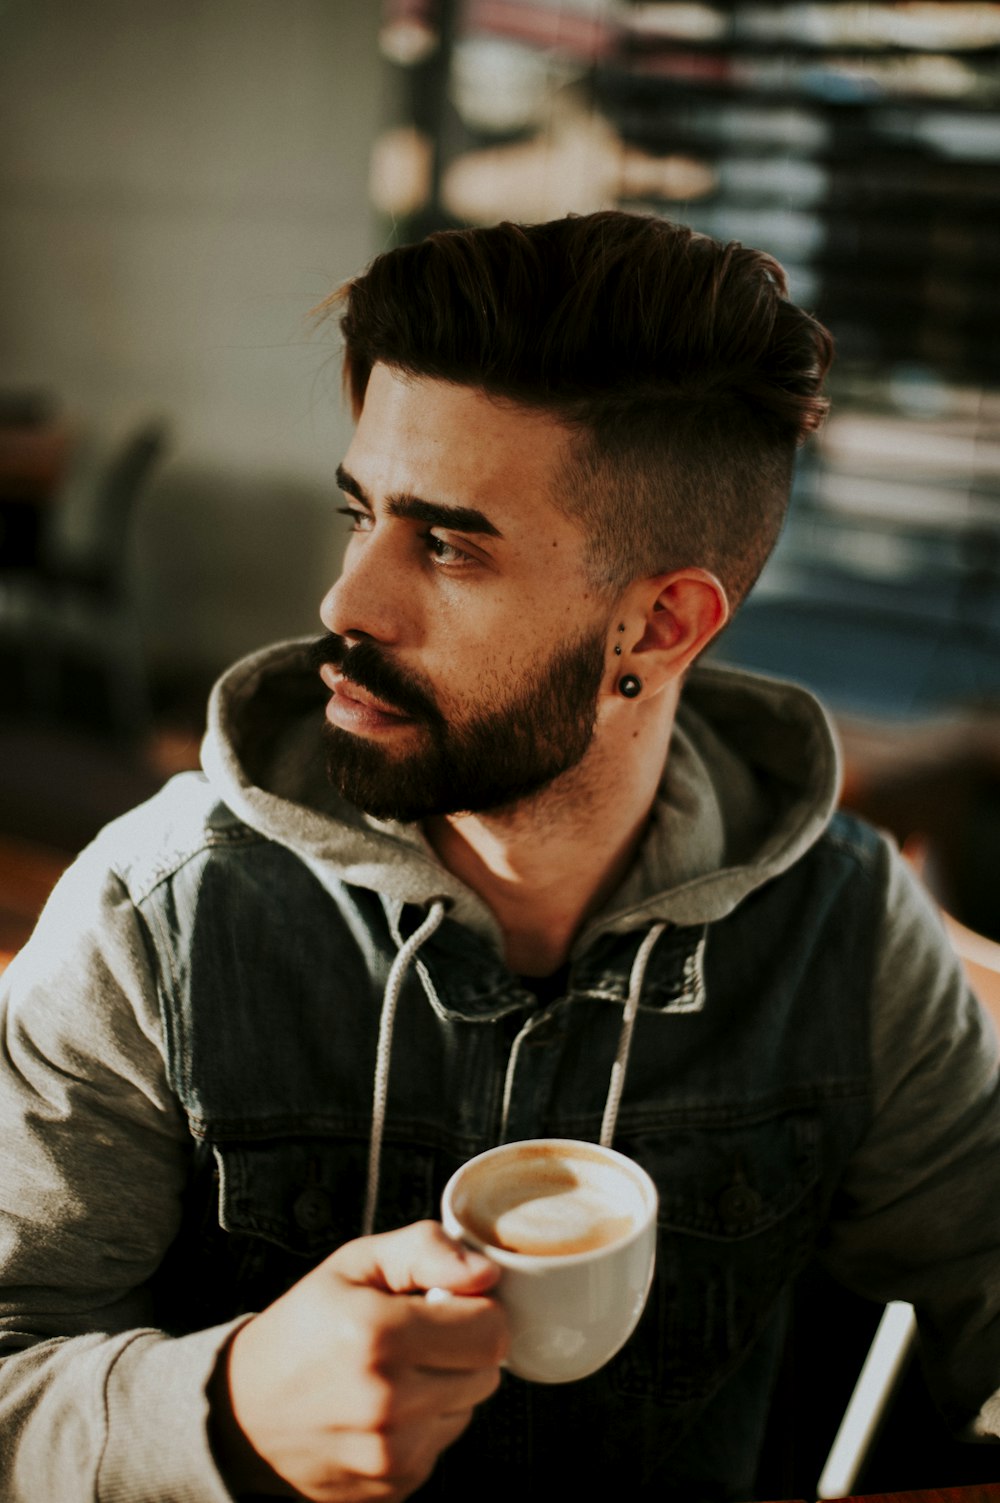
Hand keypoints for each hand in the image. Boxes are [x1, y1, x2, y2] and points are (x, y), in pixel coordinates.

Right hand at [209, 1220, 506, 1501]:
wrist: (242, 1413)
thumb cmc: (304, 1327)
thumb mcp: (355, 1264)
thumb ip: (426, 1250)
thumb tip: (486, 1273)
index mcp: (379, 1335)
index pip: (491, 1330)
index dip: (477, 1309)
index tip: (445, 1303)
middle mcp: (388, 1403)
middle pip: (487, 1372)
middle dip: (463, 1347)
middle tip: (415, 1335)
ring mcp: (391, 1455)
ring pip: (468, 1409)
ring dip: (446, 1388)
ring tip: (393, 1372)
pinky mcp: (393, 1488)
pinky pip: (441, 1445)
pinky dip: (424, 1424)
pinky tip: (383, 1409)